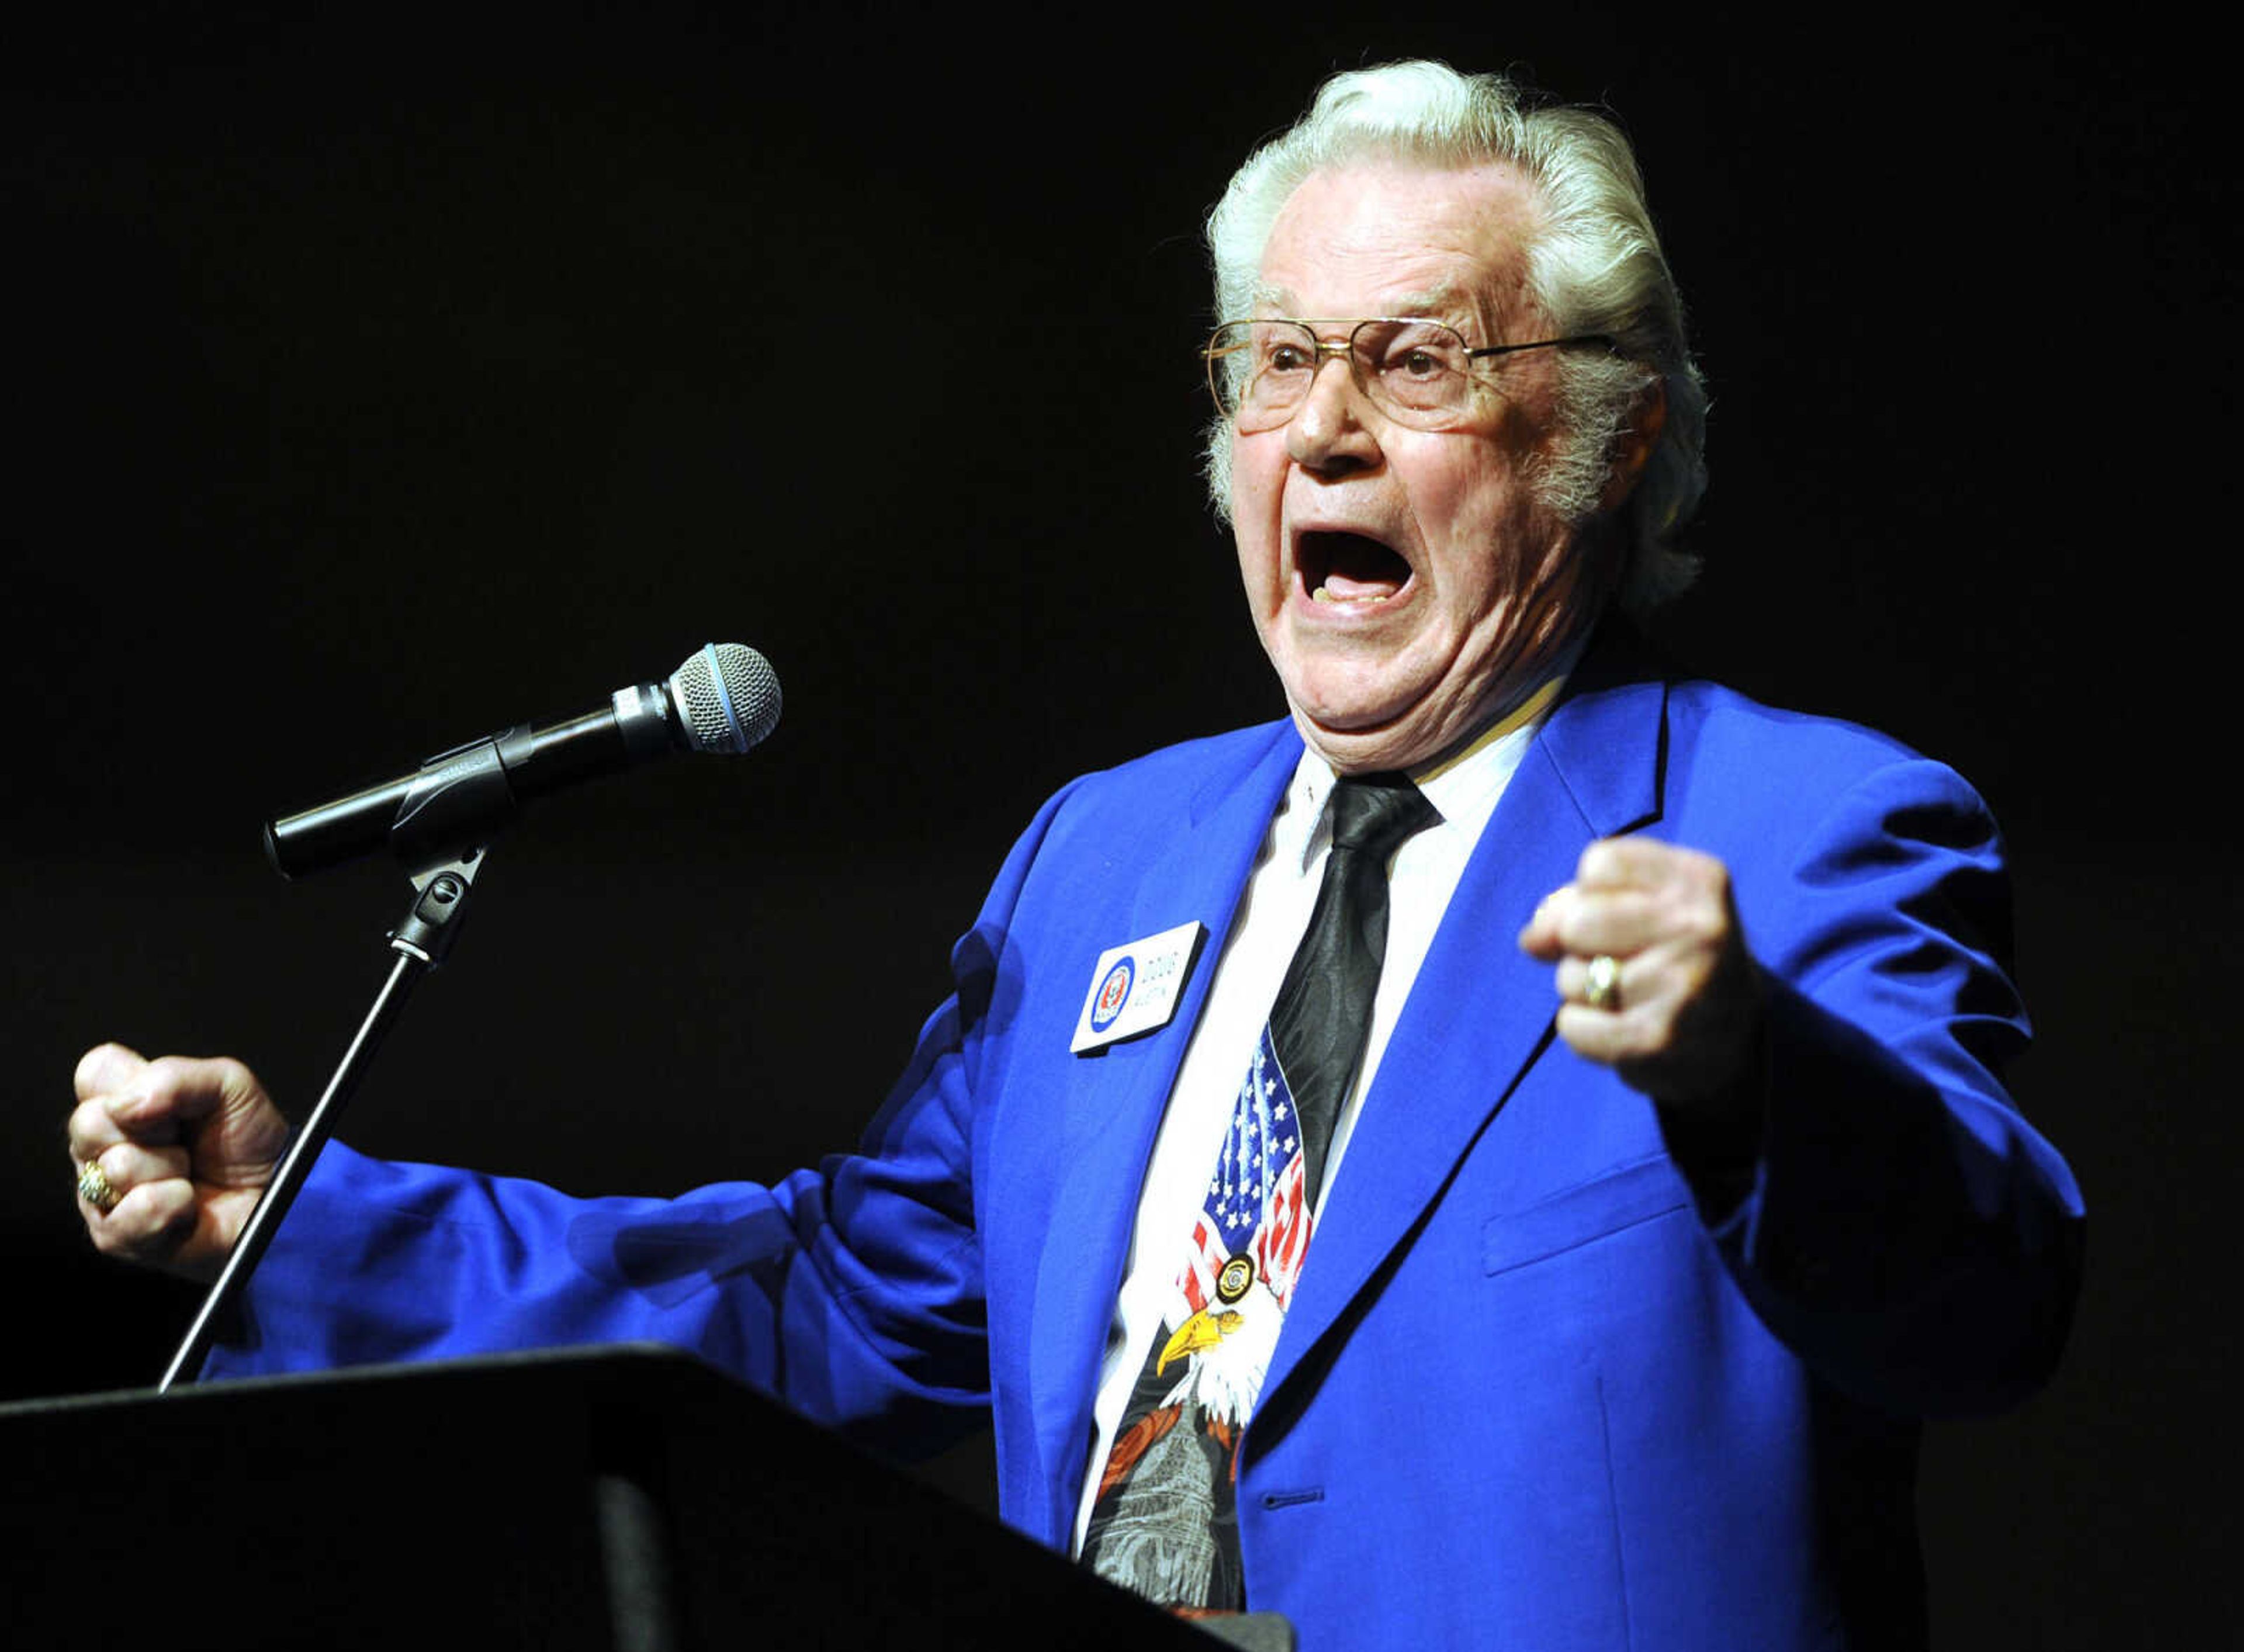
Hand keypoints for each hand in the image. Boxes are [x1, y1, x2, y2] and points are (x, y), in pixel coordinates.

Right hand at [68, 1043, 290, 1280]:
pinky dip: (170, 1208)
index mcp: (122, 1100)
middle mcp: (102, 1144)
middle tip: (185, 1140)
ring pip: (116, 1166)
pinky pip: (126, 1217)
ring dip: (170, 1168)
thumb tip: (122, 1106)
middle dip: (156, 1128)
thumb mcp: (228, 1085)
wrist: (275, 1191)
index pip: (95, 1070)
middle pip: (89, 1121)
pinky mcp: (116, 1235)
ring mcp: (102, 1191)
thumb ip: (173, 1076)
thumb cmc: (248, 1138)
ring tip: (190, 1175)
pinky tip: (187, 1205)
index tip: (175, 1102)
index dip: (136, 1081)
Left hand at [1517, 838, 1766, 1112]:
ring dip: (1582, 993)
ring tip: (1630, 1000)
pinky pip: (1572, 1026)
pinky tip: (1622, 1032)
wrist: (1732, 1041)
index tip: (1625, 917)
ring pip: (1570, 976)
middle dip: (1579, 947)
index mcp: (1698, 880)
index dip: (1590, 894)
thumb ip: (1577, 903)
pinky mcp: (1656, 1040)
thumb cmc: (1669, 958)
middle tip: (1622, 964)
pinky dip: (1581, 1031)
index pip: (1599, 863)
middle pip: (1576, 921)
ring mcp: (1681, 985)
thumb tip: (1533, 939)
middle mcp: (1700, 928)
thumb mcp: (1640, 908)